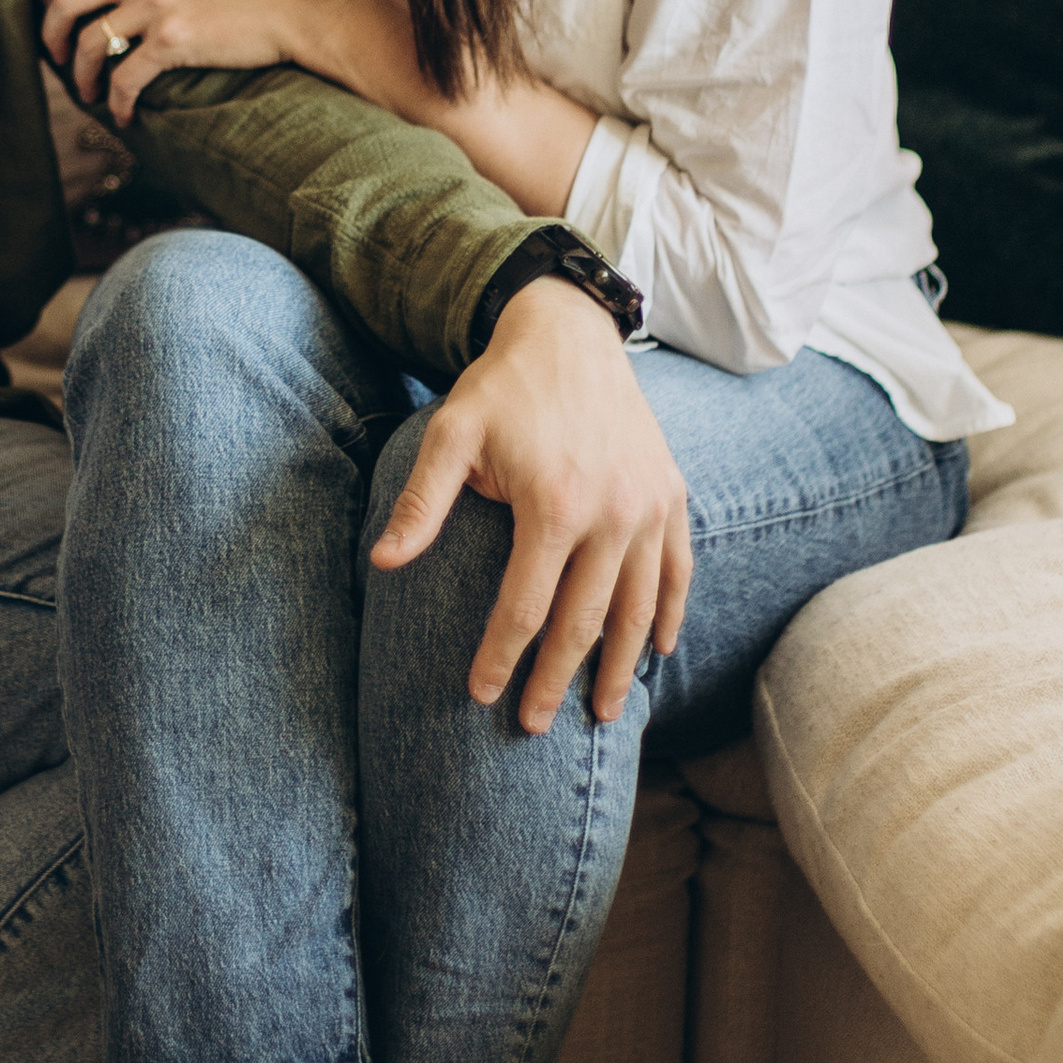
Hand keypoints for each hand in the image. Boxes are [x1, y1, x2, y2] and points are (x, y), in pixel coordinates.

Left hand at [39, 0, 310, 126]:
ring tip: (87, 90)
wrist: (312, 3)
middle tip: (54, 54)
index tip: (49, 1)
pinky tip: (122, 113)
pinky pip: (127, 76)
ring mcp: (161, 4)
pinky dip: (117, 100)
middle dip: (50, 32)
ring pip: (91, 42)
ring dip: (80, 73)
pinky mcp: (177, 42)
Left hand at [371, 280, 690, 732]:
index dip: (501, 658)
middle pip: (584, 622)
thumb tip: (384, 563)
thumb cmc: (501, 389)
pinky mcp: (672, 495)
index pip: (524, 607)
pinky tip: (658, 654)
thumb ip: (422, 502)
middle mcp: (613, 514)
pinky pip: (679, 571)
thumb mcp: (450, 434)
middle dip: (558, 680)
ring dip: (622, 668)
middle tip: (535, 728)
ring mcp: (650, 507)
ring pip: (640, 610)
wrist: (570, 334)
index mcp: (554, 505)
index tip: (481, 697)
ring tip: (603, 714)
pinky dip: (670, 616)